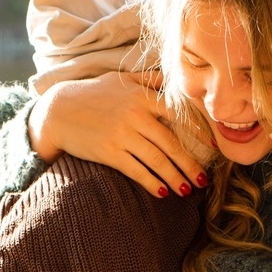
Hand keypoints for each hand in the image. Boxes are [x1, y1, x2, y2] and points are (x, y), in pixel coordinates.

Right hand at [29, 71, 207, 197]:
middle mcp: (136, 115)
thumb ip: (148, 80)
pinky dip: (151, 182)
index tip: (214, 147)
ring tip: (187, 190)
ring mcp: (122, 134)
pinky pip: (136, 170)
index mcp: (142, 97)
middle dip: (190, 164)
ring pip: (157, 159)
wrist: (58, 110)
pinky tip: (162, 192)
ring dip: (175, 177)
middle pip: (171, 143)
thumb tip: (173, 79)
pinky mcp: (109, 152)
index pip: (178, 115)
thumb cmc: (92, 94)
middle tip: (204, 180)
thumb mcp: (121, 80)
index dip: (199, 132)